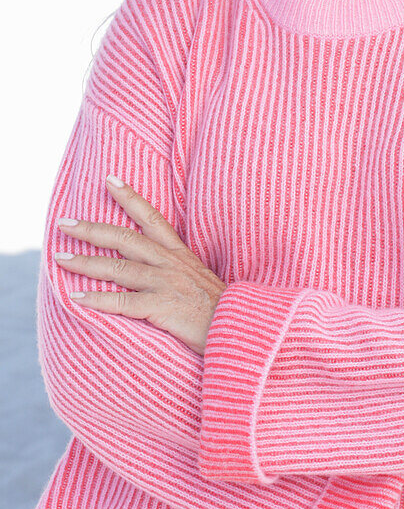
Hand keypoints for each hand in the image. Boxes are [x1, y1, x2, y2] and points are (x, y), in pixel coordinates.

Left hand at [54, 175, 226, 356]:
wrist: (238, 328)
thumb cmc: (218, 309)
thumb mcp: (198, 279)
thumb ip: (175, 270)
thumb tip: (152, 268)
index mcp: (179, 253)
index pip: (151, 218)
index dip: (129, 198)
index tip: (109, 181)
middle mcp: (169, 262)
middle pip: (124, 238)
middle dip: (91, 229)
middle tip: (64, 223)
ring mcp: (165, 283)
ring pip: (117, 267)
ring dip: (85, 262)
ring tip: (60, 258)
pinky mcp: (162, 306)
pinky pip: (122, 302)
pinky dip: (97, 300)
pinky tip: (76, 298)